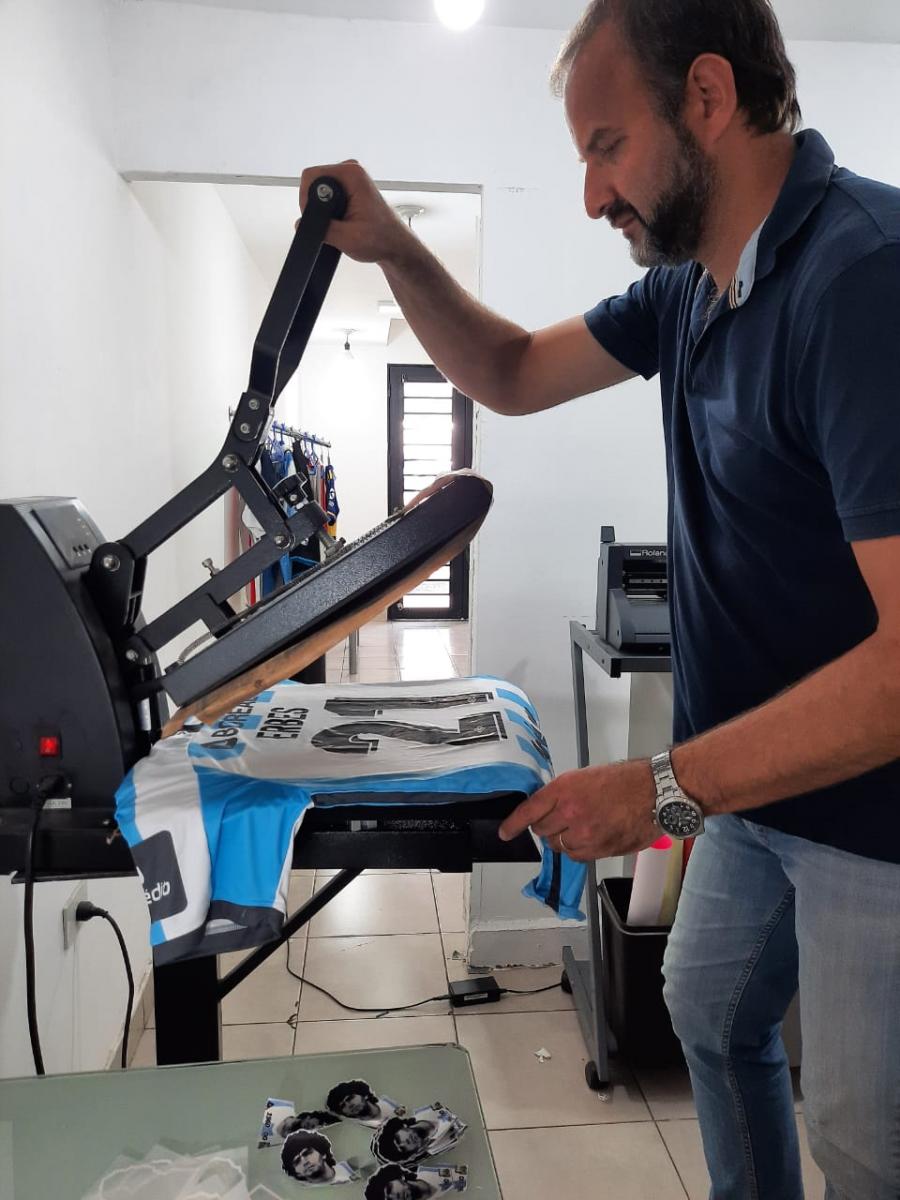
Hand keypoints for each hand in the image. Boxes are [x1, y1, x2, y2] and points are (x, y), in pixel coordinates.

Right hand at [299, 160, 415, 264]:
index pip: (311, 176)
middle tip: (332, 225)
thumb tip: (302, 223)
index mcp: (352, 175)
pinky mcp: (350, 188)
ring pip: (319, 191)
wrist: (395, 246)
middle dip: (316, 207)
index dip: (307, 199)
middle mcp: (351, 171)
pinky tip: (341, 222)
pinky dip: (328, 211)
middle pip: (314, 182)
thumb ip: (321, 228)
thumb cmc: (381, 239)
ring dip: (323, 211)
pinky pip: (327, 195)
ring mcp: (350, 178)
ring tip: (340, 224)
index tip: (317, 217)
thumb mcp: (347, 238)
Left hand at [498, 760, 659, 860]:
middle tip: (561, 820)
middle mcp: (569, 812)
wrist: (655, 792)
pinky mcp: (599, 849)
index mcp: (563, 789)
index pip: (528, 811)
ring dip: (563, 839)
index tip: (505, 833)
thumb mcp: (585, 777)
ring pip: (559, 845)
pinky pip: (576, 856)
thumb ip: (563, 795)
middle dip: (547, 827)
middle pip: (542, 831)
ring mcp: (584, 833)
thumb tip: (548, 811)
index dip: (513, 824)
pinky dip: (578, 849)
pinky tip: (591, 837)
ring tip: (581, 827)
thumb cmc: (624, 780)